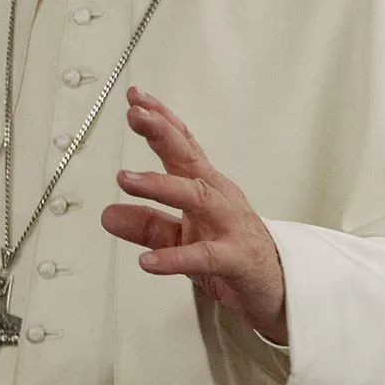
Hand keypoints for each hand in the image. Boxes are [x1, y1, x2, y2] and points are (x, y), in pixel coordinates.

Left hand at [100, 87, 288, 344]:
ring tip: (125, 179)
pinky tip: (147, 261)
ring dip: (160, 186)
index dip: (161, 119)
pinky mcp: (234, 260)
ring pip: (196, 198)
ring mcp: (228, 225)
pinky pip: (203, 256)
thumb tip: (107, 215)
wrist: (277, 287)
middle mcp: (217, 197)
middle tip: (136, 115)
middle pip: (188, 159)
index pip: (182, 145)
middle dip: (161, 133)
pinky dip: (175, 258)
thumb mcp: (181, 237)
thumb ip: (146, 224)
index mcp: (205, 185)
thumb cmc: (230, 252)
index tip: (136, 97)